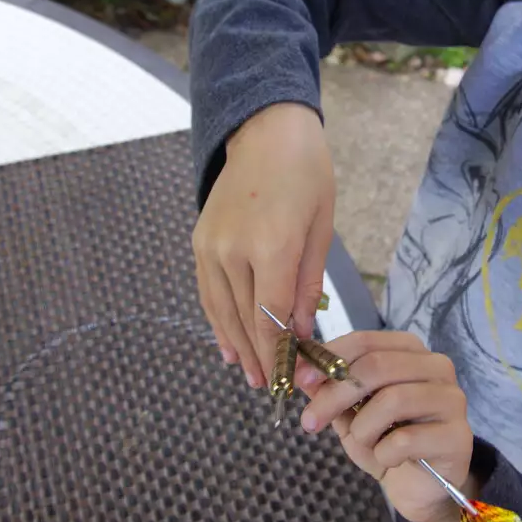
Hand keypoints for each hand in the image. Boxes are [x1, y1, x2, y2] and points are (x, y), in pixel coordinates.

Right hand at [192, 102, 334, 389]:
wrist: (266, 132)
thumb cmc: (306, 174)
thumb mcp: (321, 227)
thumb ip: (308, 284)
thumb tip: (300, 333)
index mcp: (271, 245)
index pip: (271, 316)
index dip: (279, 353)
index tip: (291, 379)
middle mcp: (233, 249)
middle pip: (244, 319)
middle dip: (260, 358)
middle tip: (273, 390)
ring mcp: (210, 246)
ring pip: (221, 310)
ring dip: (236, 346)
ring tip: (250, 376)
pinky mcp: (199, 242)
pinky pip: (208, 291)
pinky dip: (217, 320)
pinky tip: (227, 344)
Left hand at [297, 331, 477, 521]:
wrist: (419, 487)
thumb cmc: (386, 442)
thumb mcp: (349, 413)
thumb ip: (328, 389)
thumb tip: (301, 370)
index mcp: (410, 352)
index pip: (366, 341)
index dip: (330, 358)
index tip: (302, 380)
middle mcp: (437, 367)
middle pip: (377, 366)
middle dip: (336, 395)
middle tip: (310, 421)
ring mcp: (452, 400)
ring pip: (393, 400)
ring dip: (363, 428)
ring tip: (363, 443)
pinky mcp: (458, 436)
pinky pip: (406, 440)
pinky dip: (384, 454)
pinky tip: (388, 460)